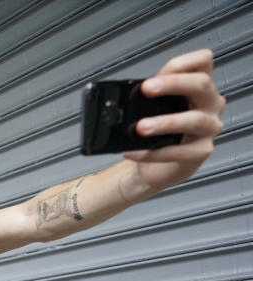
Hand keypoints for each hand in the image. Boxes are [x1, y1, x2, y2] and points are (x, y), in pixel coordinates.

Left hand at [123, 49, 224, 189]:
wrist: (155, 165)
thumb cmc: (157, 131)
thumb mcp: (151, 108)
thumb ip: (148, 97)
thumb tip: (124, 94)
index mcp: (198, 86)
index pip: (203, 60)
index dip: (183, 62)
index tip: (159, 71)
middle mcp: (210, 103)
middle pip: (201, 84)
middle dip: (172, 84)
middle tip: (146, 89)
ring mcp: (209, 127)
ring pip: (194, 120)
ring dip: (166, 122)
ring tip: (141, 127)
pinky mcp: (201, 151)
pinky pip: (179, 152)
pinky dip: (153, 153)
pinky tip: (133, 152)